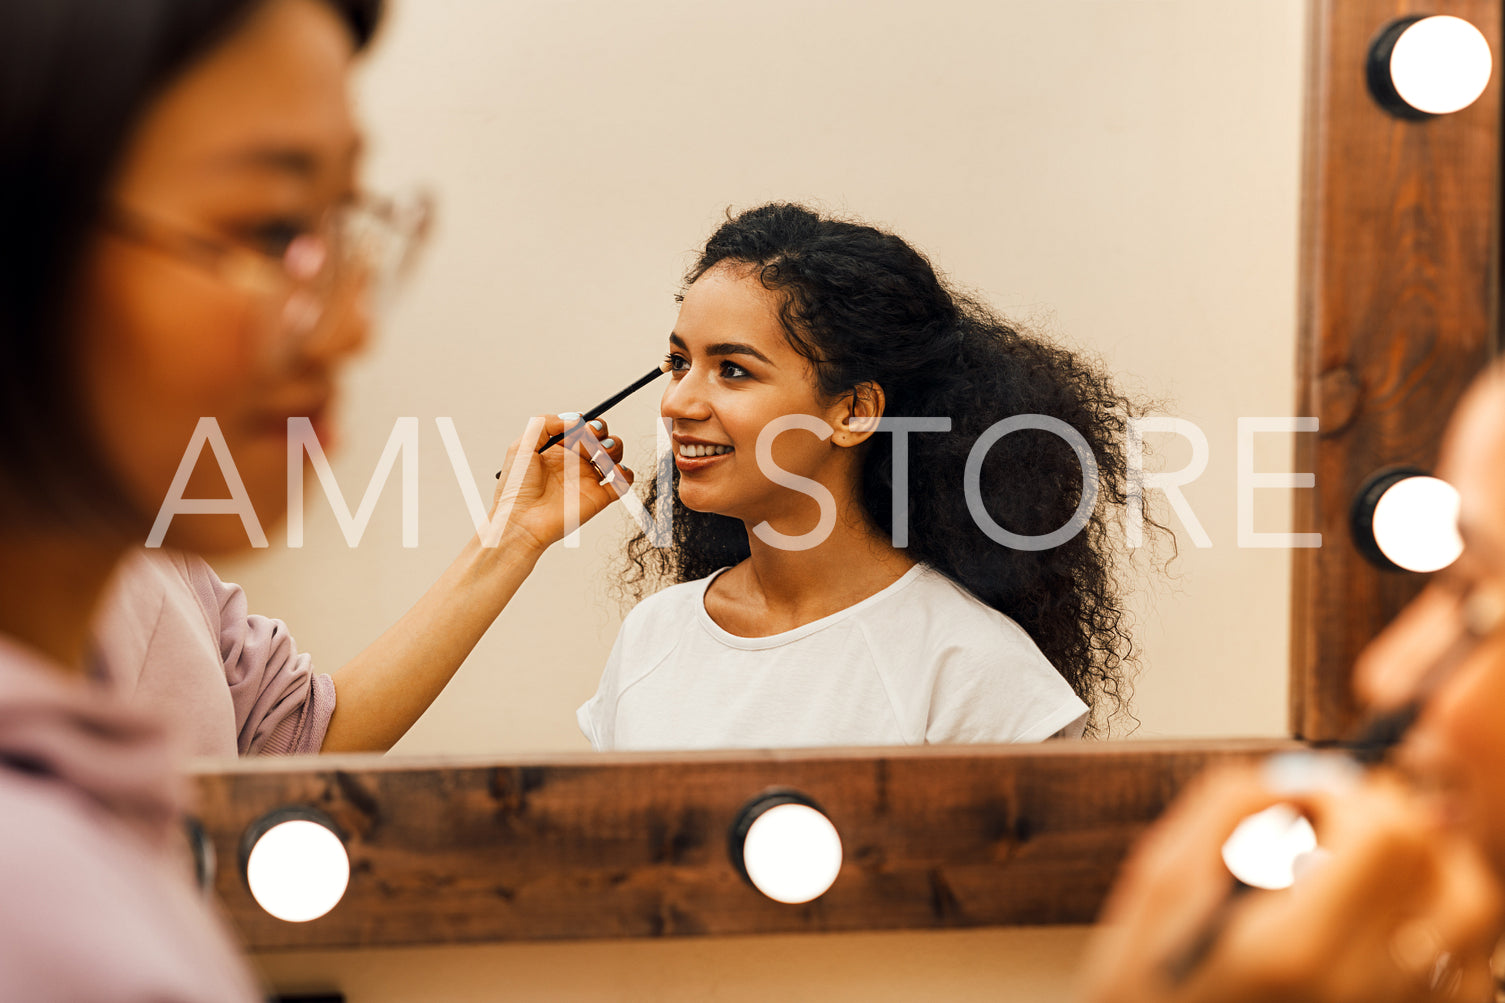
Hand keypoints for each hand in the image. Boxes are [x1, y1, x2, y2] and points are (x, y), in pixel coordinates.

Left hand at [488, 414, 634, 553]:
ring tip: (601, 453)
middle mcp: (574, 463)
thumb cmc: (516, 489)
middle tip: (590, 436)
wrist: (521, 522)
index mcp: (557, 450)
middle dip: (600, 430)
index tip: (577, 427)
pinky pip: (622, 482)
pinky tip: (614, 470)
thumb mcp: (521, 447)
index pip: (579, 427)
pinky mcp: (599, 498)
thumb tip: (575, 420)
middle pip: (600, 437)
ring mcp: (588, 480)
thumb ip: (544, 423)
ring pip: (614, 455)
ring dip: (614, 446)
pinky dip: (625, 473)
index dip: (583, 422)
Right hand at [1079, 763, 1503, 1002]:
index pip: (1384, 837)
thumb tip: (1299, 775)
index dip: (1350, 794)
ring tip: (1379, 856)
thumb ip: (1224, 811)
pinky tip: (1394, 915)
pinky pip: (1469, 975)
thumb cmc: (1146, 988)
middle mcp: (1355, 993)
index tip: (1311, 797)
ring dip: (1432, 864)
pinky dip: (1447, 927)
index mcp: (1289, 951)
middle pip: (1436, 867)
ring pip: (1469, 916)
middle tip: (1341, 817)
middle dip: (1390, 818)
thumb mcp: (1155, 888)